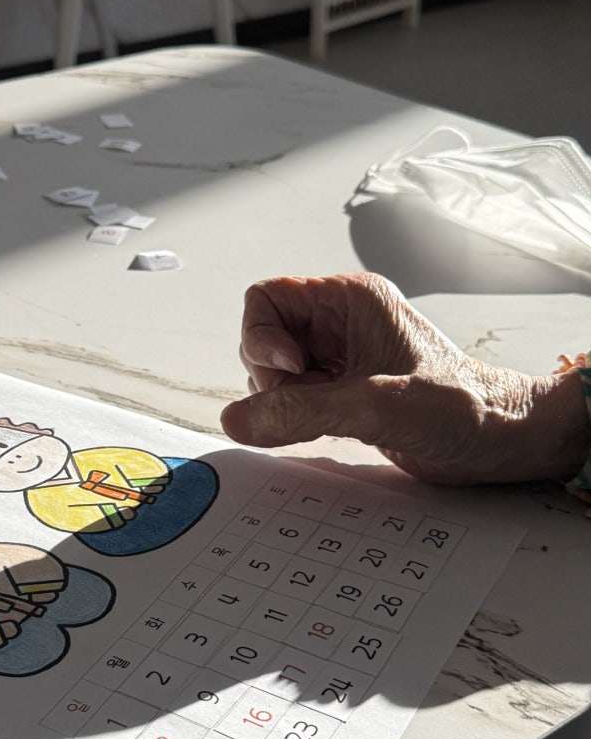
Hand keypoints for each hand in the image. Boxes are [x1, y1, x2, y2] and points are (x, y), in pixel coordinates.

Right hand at [220, 272, 589, 485]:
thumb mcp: (372, 406)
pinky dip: (296, 420)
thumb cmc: (460, 406)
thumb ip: (298, 411)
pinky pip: (294, 401)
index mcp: (350, 300)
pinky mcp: (343, 395)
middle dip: (273, 380)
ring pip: (274, 376)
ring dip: (285, 404)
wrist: (502, 439)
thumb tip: (237, 419)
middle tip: (312, 403)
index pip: (266, 299)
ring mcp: (340, 361)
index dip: (263, 338)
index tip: (291, 370)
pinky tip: (331, 431)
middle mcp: (340, 325)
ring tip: (333, 418)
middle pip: (264, 341)